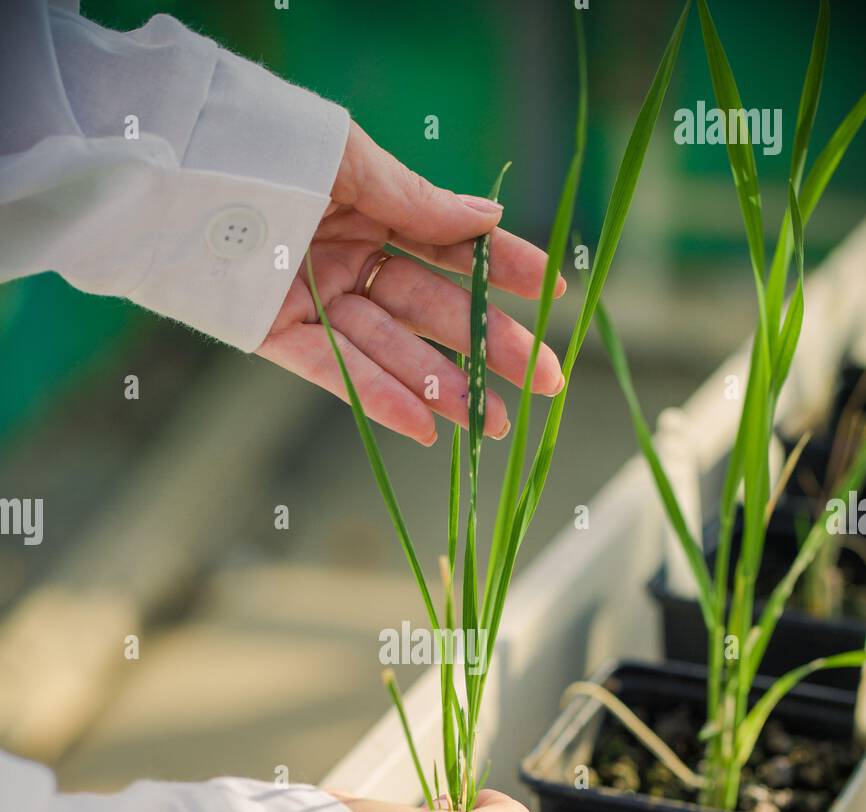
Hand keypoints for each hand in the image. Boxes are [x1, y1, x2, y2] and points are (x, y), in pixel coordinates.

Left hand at [258, 120, 565, 444]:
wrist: (164, 161)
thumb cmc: (259, 139)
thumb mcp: (350, 160)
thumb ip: (415, 200)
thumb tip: (487, 218)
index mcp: (369, 206)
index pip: (451, 247)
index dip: (504, 270)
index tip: (553, 294)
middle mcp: (347, 255)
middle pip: (432, 309)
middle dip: (489, 346)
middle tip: (544, 381)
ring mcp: (313, 297)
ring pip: (391, 350)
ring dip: (443, 387)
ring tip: (491, 422)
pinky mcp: (273, 332)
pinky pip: (334, 372)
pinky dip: (379, 400)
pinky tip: (426, 427)